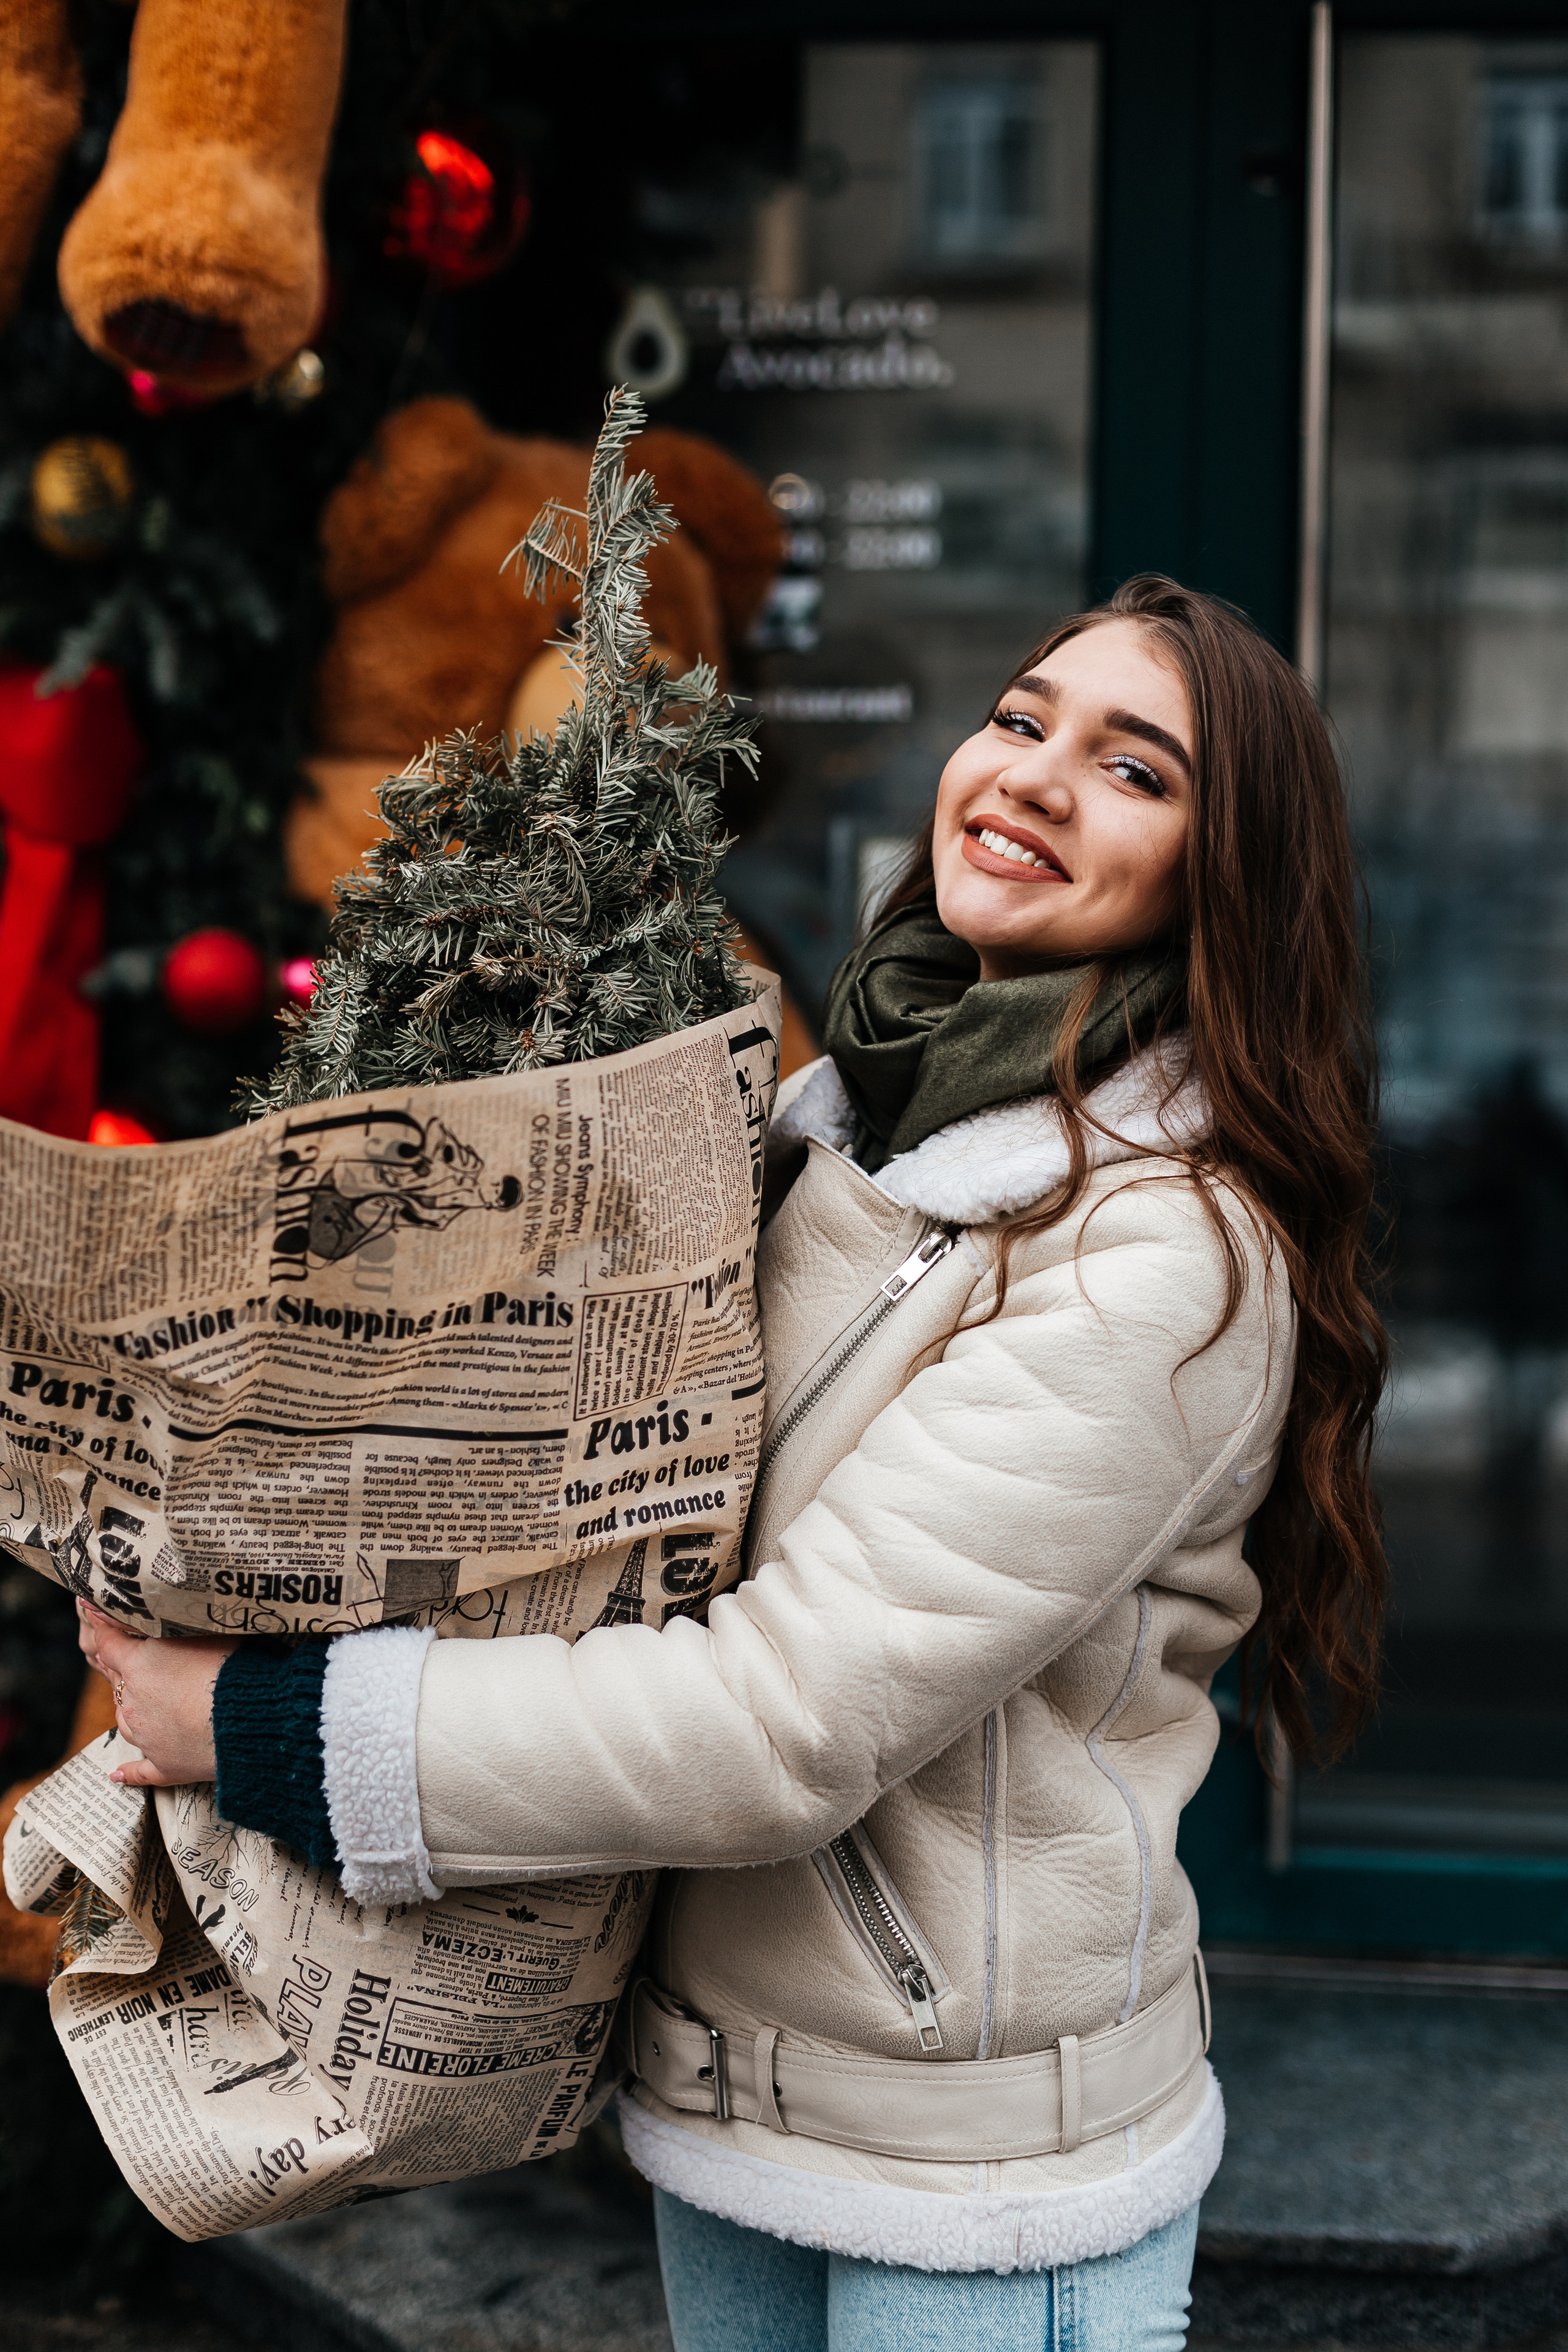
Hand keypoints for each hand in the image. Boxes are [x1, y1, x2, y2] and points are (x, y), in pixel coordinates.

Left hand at [76, 1600, 236, 1786]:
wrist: (250, 1717)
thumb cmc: (232, 1667)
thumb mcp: (202, 1631)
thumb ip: (175, 1624)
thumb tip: (163, 1612)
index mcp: (138, 1667)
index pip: (109, 1643)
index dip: (102, 1628)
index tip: (92, 1614)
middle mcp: (133, 1703)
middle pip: (118, 1682)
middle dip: (124, 1669)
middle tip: (135, 1658)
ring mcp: (146, 1737)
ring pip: (125, 1721)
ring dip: (130, 1710)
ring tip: (145, 1704)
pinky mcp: (164, 1766)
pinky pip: (139, 1771)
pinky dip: (127, 1772)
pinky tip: (118, 1775)